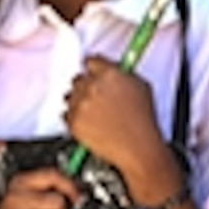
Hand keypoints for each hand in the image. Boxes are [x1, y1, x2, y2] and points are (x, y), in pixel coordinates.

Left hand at [64, 58, 175, 195]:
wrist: (137, 147)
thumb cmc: (142, 121)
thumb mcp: (141, 86)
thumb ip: (123, 73)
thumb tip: (114, 69)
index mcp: (109, 74)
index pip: (91, 61)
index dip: (93, 68)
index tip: (92, 71)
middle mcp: (92, 86)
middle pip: (78, 78)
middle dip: (85, 86)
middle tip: (96, 97)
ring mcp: (81, 104)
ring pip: (69, 96)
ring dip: (78, 102)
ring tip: (95, 114)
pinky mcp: (74, 121)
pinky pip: (66, 115)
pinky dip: (75, 119)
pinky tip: (91, 124)